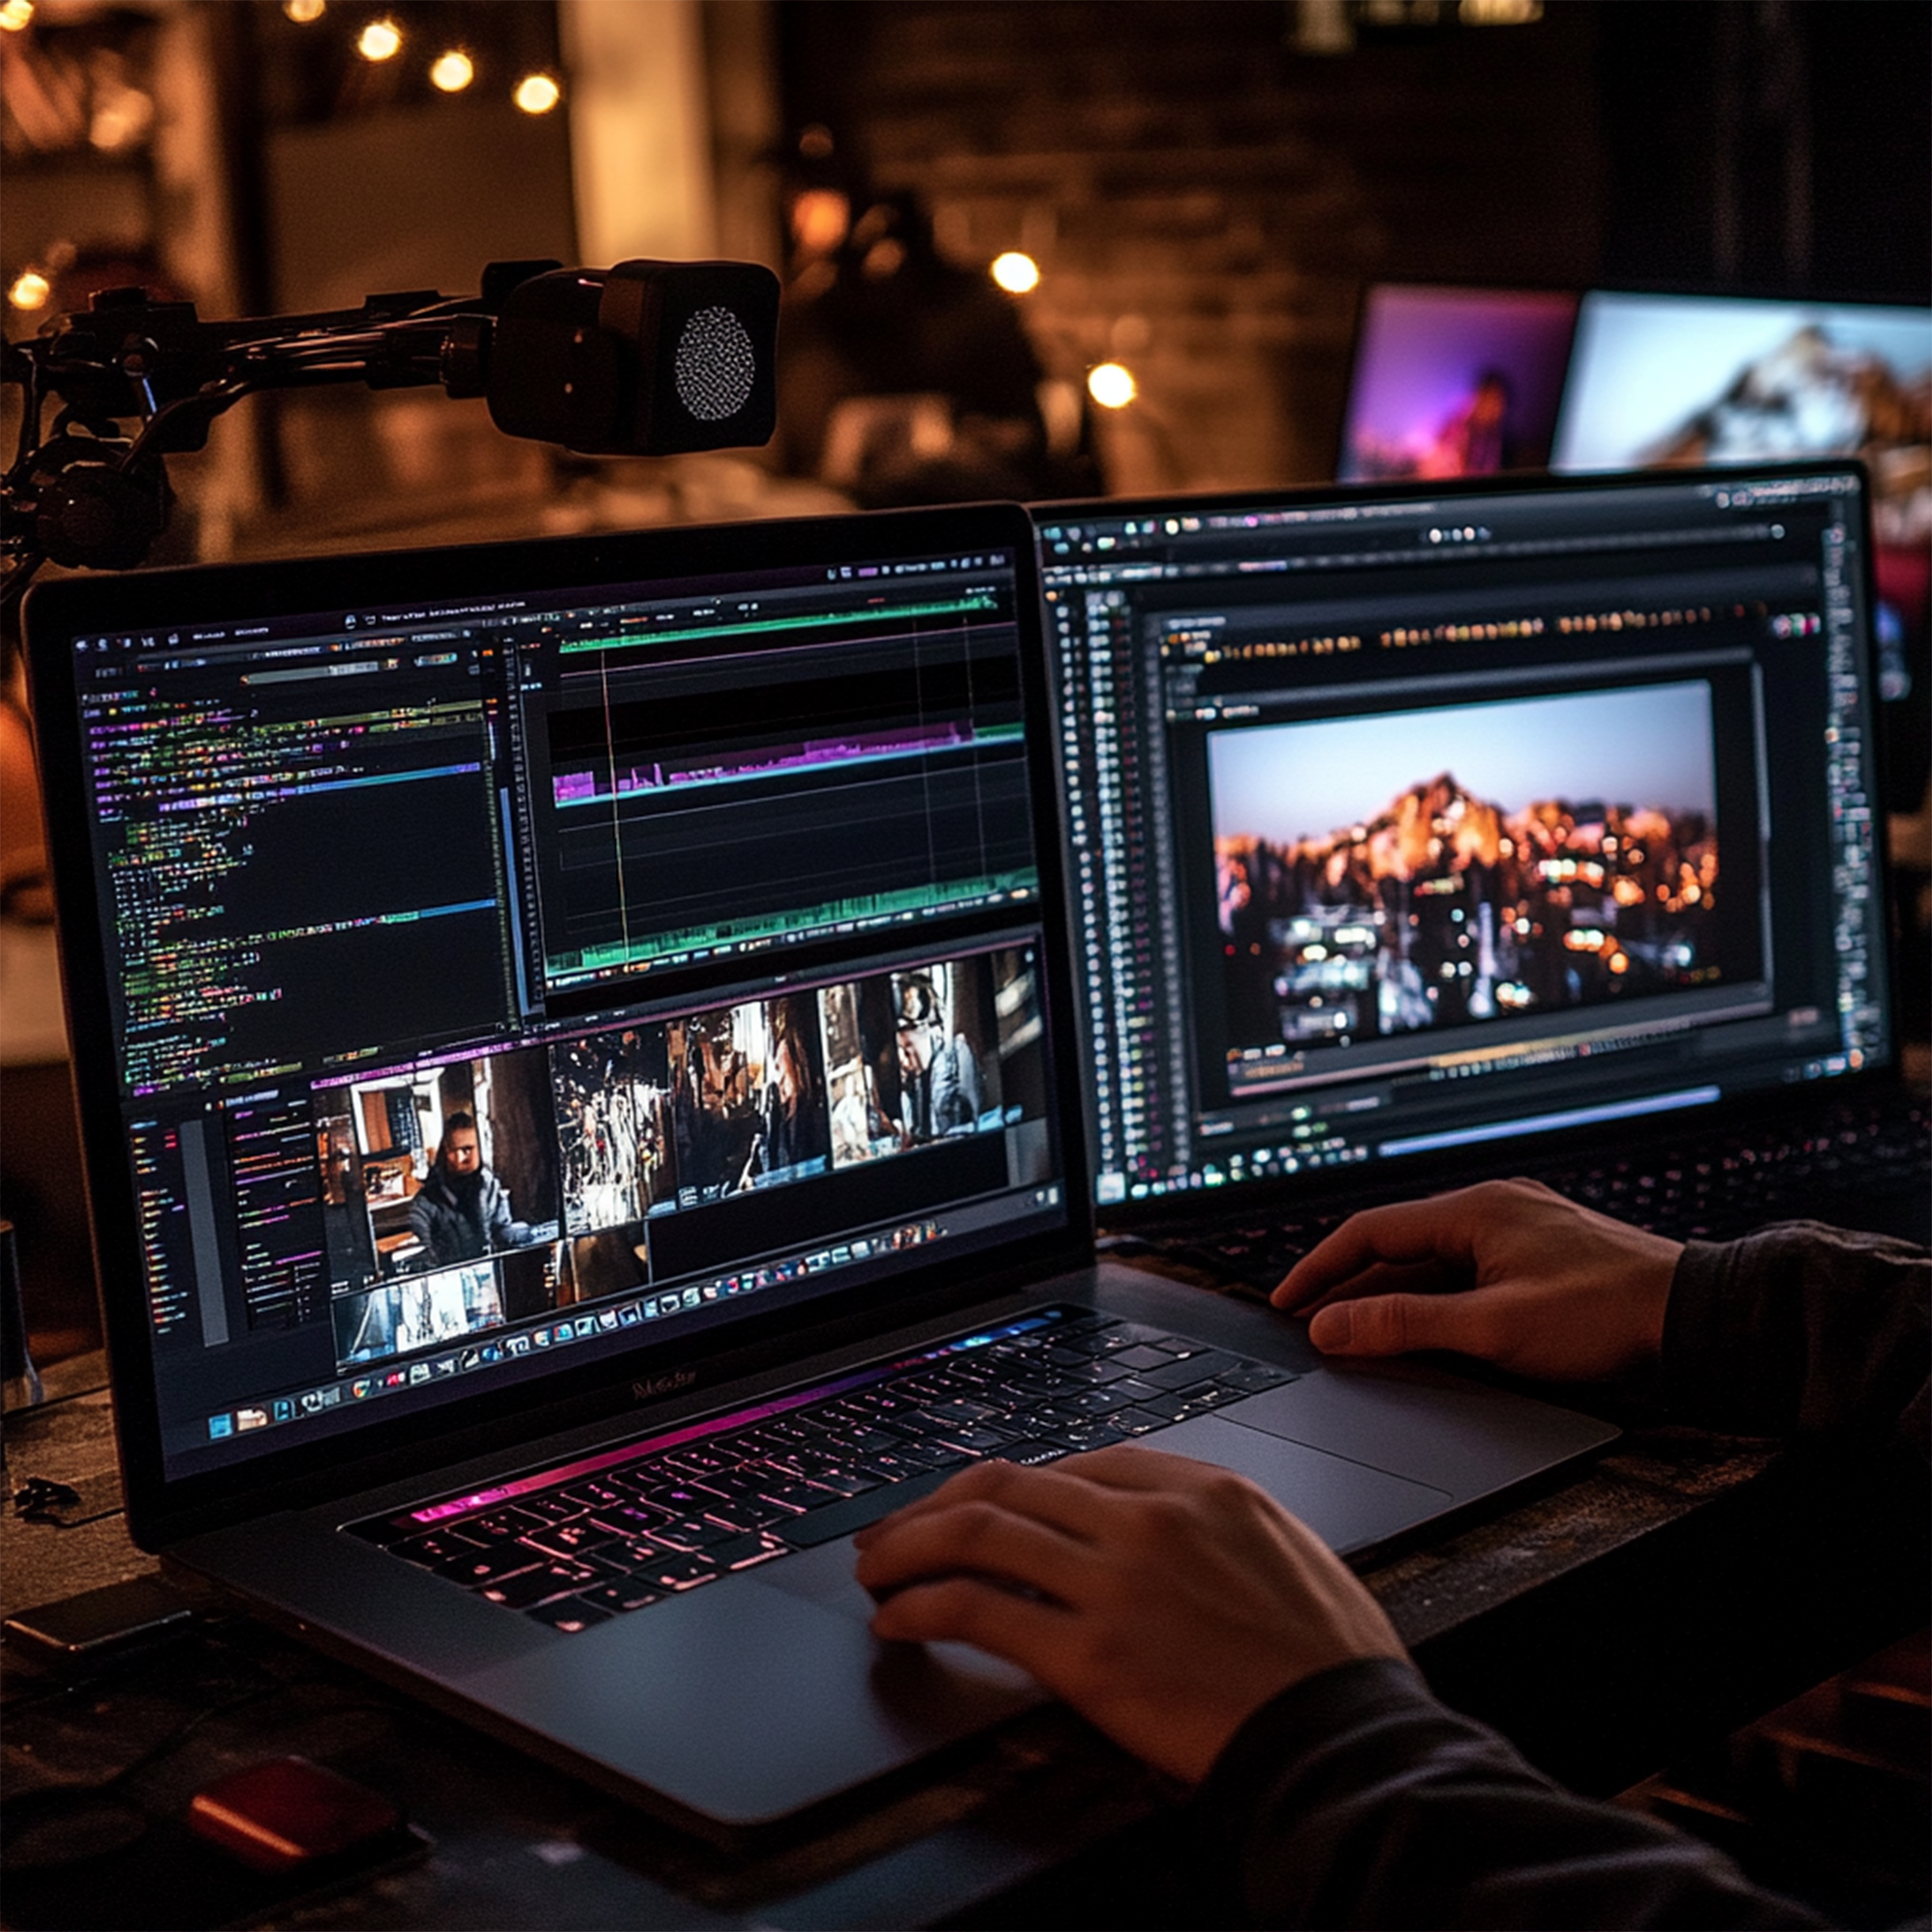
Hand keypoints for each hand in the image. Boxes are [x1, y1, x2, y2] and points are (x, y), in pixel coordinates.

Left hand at [852, 1445, 1403, 1784]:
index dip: (1011, 1485)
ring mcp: (1114, 1583)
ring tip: (880, 1568)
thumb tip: (1153, 1524)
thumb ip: (1212, 1525)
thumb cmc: (1330, 1660)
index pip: (1076, 1462)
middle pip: (1011, 1483)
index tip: (979, 1507)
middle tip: (899, 1530)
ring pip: (978, 1531)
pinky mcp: (1088, 1656)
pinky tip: (899, 1619)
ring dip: (910, 1546)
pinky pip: (976, 1610)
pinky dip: (921, 1606)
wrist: (1347, 1738)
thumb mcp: (1285, 1551)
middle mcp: (1149, 1519)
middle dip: (940, 1503)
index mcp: (1202, 1487)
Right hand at [1273, 1177, 1681, 1381]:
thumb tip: (1331, 1327)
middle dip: (1352, 1289)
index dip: (1320, 1269)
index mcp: (1475, 1209)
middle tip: (1314, 1327)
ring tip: (1362, 1339)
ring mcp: (1522, 1232)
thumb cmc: (1604, 1316)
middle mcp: (1495, 1209)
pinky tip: (1431, 1335)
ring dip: (1396, 1299)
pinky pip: (1470, 1275)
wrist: (1697, 1319)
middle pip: (1400, 1247)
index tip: (1287, 1302)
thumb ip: (1403, 1325)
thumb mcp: (1490, 1328)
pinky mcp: (1545, 1260)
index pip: (1370, 1231)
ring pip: (1436, 1264)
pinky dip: (1437, 1302)